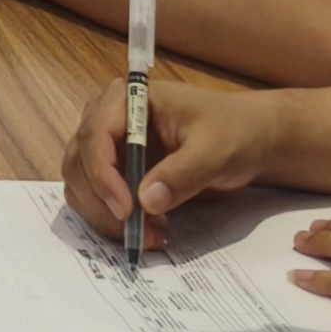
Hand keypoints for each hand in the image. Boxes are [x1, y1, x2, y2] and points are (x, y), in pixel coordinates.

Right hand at [62, 75, 284, 241]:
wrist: (250, 138)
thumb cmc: (234, 131)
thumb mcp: (215, 150)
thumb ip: (182, 174)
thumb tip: (146, 201)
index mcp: (126, 98)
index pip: (94, 136)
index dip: (102, 176)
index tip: (127, 211)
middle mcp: (106, 118)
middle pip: (80, 164)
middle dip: (103, 204)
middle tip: (140, 233)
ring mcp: (109, 145)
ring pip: (82, 186)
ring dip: (107, 217)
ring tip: (151, 233)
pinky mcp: (116, 170)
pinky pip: (98, 199)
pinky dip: (114, 220)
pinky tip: (150, 227)